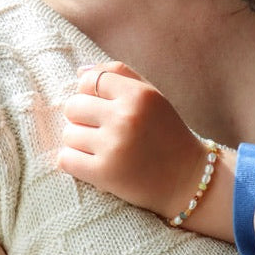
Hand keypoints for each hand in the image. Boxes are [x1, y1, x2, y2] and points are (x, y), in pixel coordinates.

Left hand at [58, 61, 206, 216]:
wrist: (189, 182)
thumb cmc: (168, 137)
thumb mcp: (154, 99)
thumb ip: (121, 77)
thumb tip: (79, 73)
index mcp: (139, 95)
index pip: (89, 80)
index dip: (90, 94)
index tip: (104, 110)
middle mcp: (126, 117)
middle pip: (73, 107)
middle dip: (83, 120)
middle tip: (103, 133)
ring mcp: (114, 146)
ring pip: (68, 134)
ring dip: (80, 144)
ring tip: (103, 151)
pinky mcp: (105, 174)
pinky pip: (65, 160)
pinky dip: (75, 163)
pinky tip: (93, 166)